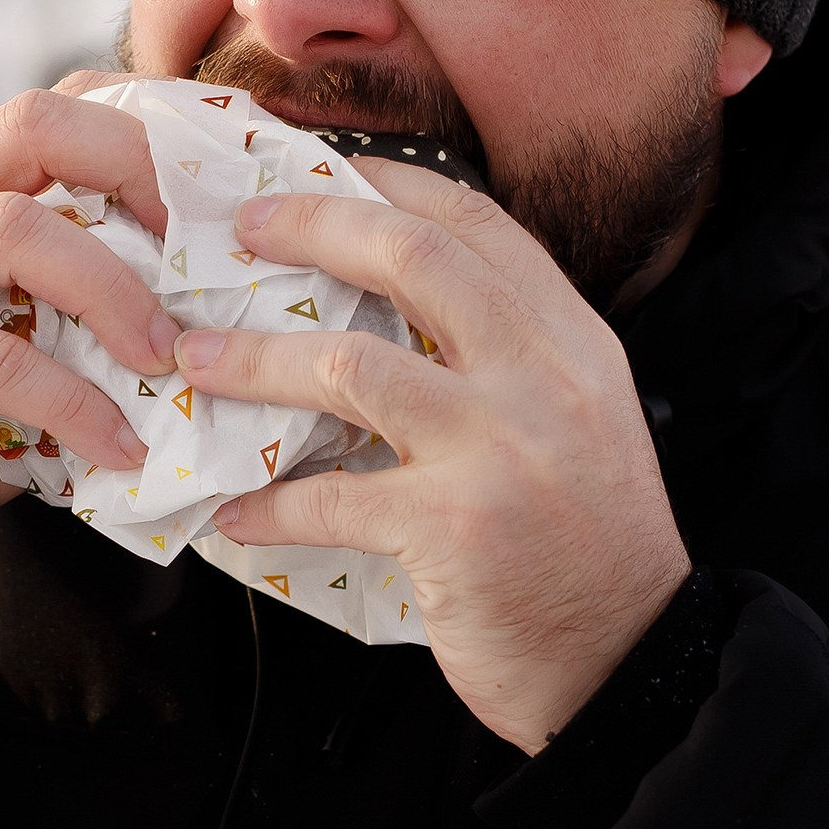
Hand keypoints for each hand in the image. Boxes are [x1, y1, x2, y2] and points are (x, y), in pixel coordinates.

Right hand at [0, 84, 180, 586]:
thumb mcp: (38, 341)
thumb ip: (96, 303)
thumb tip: (224, 303)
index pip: (56, 106)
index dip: (147, 124)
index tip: (221, 183)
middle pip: (32, 124)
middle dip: (136, 169)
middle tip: (205, 247)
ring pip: (13, 225)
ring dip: (112, 291)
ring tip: (168, 358)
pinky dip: (75, 403)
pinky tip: (121, 445)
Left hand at [176, 163, 689, 752]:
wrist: (635, 662)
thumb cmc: (587, 547)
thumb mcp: (574, 422)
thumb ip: (502, 361)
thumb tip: (386, 314)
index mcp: (571, 340)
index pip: (473, 221)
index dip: (383, 180)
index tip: (311, 166)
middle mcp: (543, 376)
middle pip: (411, 256)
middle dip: (309, 226)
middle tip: (235, 231)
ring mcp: (500, 449)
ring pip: (350, 365)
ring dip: (254, 360)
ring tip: (193, 362)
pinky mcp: (455, 529)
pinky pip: (331, 498)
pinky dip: (268, 504)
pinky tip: (232, 511)